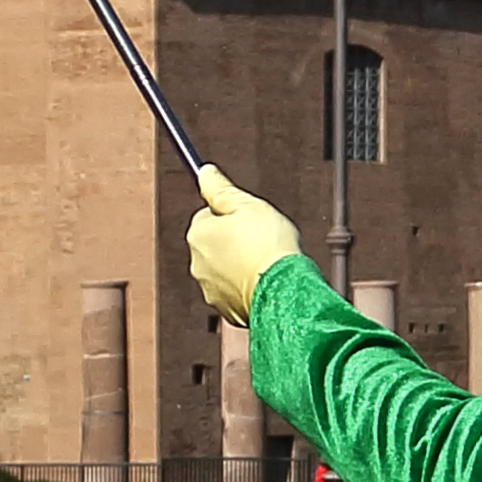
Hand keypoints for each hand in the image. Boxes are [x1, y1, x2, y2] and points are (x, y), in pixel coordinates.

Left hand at [189, 168, 303, 317]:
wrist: (284, 291)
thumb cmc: (268, 244)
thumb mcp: (247, 204)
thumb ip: (220, 188)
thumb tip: (205, 172)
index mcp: (198, 234)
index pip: (208, 215)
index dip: (232, 215)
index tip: (250, 218)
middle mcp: (197, 263)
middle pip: (214, 243)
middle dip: (233, 241)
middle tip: (261, 239)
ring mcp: (210, 289)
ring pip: (224, 269)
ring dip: (239, 265)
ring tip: (265, 262)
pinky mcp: (226, 309)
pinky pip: (234, 292)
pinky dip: (247, 287)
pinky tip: (265, 280)